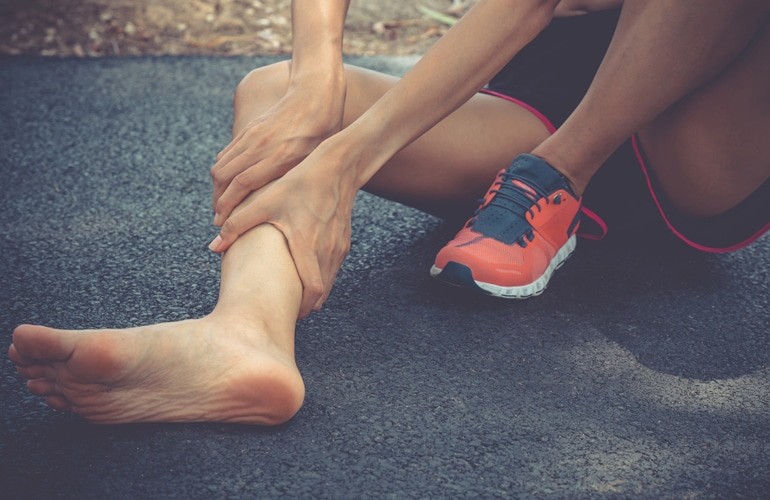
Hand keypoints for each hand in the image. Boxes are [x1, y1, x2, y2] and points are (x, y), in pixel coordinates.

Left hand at [208, 147, 356, 318]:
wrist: (336, 169)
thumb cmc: (298, 184)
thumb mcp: (264, 201)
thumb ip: (237, 224)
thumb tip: (214, 246)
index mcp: (306, 245)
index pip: (312, 288)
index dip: (302, 305)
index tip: (289, 312)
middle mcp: (326, 251)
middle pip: (322, 292)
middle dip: (306, 305)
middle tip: (288, 310)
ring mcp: (338, 248)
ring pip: (329, 282)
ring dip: (315, 293)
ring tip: (296, 297)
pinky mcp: (344, 243)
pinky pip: (333, 269)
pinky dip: (322, 278)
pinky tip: (307, 275)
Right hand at [210, 83, 343, 226]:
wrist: (315, 94)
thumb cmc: (323, 131)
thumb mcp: (315, 159)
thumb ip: (296, 178)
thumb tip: (283, 203)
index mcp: (278, 157)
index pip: (242, 184)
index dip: (228, 205)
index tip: (222, 222)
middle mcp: (259, 146)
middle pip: (224, 177)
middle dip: (218, 201)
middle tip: (219, 219)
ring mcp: (251, 136)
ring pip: (221, 165)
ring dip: (217, 187)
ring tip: (220, 205)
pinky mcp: (249, 129)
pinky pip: (226, 153)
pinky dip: (221, 170)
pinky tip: (225, 183)